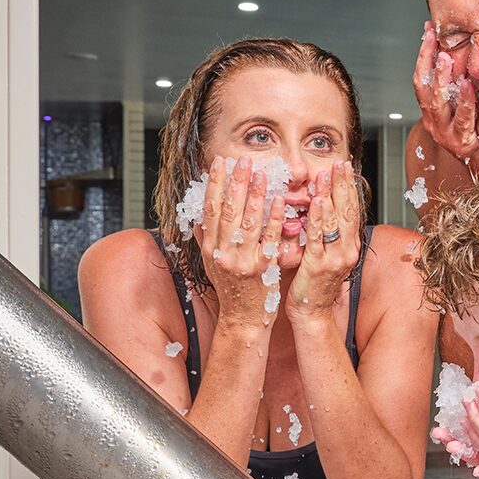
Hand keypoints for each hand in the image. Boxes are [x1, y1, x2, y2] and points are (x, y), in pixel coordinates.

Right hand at [195, 155, 285, 329]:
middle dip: (235, 182)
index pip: (209, 209)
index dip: (214, 184)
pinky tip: (280, 202)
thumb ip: (206, 237)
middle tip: (242, 159)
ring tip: (261, 173)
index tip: (218, 163)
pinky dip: (275, 219)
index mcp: (209, 248)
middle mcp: (223, 253)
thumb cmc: (230, 289)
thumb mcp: (211, 262)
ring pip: (248, 222)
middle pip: (228, 211)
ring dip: (255, 195)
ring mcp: (243, 261)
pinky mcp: (264, 268)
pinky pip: (270, 239)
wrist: (242, 319)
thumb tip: (198, 211)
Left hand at [288, 160, 361, 320]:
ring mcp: (335, 258)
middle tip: (340, 163)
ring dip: (332, 196)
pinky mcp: (318, 266)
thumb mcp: (327, 255)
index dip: (349, 187)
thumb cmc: (315, 284)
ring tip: (328, 175)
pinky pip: (319, 238)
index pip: (352, 210)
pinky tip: (319, 202)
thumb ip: (327, 233)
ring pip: (335, 221)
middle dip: (344, 185)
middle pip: (348, 211)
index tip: (345, 166)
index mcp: (350, 246)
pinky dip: (320, 219)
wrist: (312, 312)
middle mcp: (347, 250)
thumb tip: (324, 208)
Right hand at [411, 23, 478, 173]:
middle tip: (433, 37)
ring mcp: (445, 133)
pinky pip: (461, 120)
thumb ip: (463, 81)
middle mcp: (433, 120)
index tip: (429, 29)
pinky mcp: (461, 144)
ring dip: (440, 79)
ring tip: (446, 59)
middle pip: (422, 87)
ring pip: (436, 104)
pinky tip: (469, 87)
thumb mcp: (469, 103)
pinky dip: (464, 102)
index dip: (423, 52)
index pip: (421, 76)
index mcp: (433, 109)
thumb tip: (465, 47)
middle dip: (426, 59)